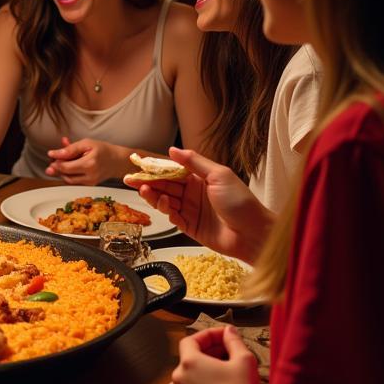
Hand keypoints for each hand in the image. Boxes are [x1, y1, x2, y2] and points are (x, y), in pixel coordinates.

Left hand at [45, 136, 126, 184]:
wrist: (117, 160)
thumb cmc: (103, 150)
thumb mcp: (86, 143)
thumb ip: (69, 149)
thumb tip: (53, 154)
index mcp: (89, 164)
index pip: (65, 167)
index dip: (55, 162)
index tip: (51, 154)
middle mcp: (90, 176)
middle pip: (65, 175)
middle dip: (56, 167)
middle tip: (53, 158)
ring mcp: (90, 182)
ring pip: (68, 180)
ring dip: (61, 171)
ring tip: (61, 161)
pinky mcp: (89, 185)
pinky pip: (74, 181)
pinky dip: (68, 173)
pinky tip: (69, 165)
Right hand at [123, 147, 272, 262]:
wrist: (254, 234)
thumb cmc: (242, 203)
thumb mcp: (219, 175)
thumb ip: (194, 162)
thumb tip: (173, 150)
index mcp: (201, 178)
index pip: (172, 170)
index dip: (155, 168)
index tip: (139, 164)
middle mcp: (194, 193)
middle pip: (165, 185)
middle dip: (147, 182)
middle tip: (130, 179)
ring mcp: (192, 210)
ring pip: (166, 200)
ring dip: (153, 196)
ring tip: (144, 191)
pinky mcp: (191, 227)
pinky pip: (172, 217)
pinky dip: (165, 211)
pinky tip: (162, 204)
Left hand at [166, 326, 259, 383]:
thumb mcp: (243, 359)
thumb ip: (233, 341)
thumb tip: (228, 330)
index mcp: (189, 361)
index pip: (191, 341)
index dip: (206, 336)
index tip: (222, 337)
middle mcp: (178, 377)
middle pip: (187, 360)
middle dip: (205, 355)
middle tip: (225, 356)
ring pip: (181, 379)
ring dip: (194, 375)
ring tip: (212, 376)